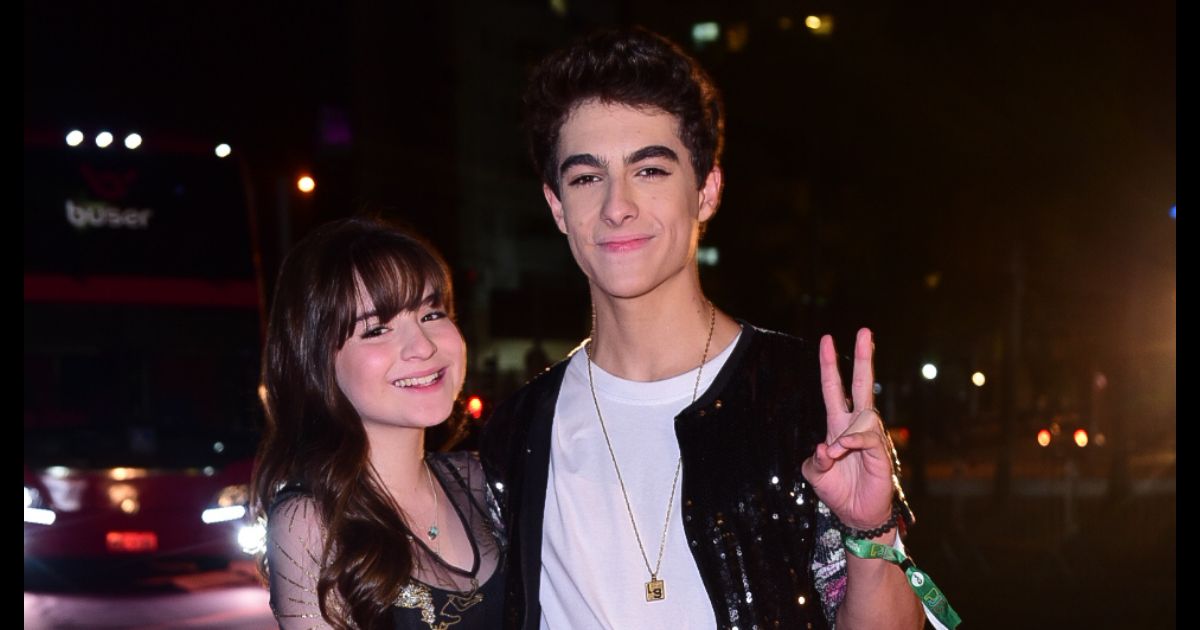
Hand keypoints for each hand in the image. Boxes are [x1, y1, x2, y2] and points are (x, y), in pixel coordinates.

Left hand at [802, 328, 895, 530]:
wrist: (855, 515)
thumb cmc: (837, 490)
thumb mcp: (814, 474)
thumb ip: (815, 460)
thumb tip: (825, 448)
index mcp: (837, 425)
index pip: (833, 388)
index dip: (829, 365)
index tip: (827, 339)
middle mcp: (856, 426)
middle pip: (861, 384)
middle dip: (863, 357)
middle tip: (864, 331)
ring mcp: (870, 438)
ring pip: (864, 416)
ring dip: (846, 434)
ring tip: (837, 454)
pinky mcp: (881, 453)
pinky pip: (869, 437)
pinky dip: (855, 441)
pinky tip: (844, 449)